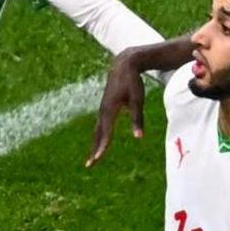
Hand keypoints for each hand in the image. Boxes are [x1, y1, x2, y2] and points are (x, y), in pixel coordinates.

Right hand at [86, 41, 188, 166]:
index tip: (97, 159)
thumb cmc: (132, 82)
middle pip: (97, 135)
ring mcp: (102, 110)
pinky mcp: (104, 108)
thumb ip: (137, 119)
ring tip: (93, 157)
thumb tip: (139, 137)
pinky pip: (100, 125)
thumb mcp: (138, 100)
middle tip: (89, 165)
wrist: (123, 65)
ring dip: (95, 144)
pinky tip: (100, 141)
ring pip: (97, 131)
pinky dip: (98, 136)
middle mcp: (103, 111)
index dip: (102, 147)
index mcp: (110, 110)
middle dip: (94, 150)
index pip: (105, 133)